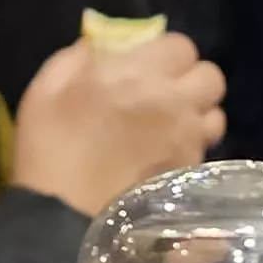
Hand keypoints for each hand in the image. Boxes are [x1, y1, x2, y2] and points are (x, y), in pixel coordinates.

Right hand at [12, 31, 226, 215]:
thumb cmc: (50, 146)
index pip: (182, 46)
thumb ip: (77, 58)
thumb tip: (97, 46)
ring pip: (216, 117)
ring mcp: (188, 142)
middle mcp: (176, 102)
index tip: (147, 68)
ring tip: (172, 130)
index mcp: (141, 74)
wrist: (63, 216)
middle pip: (212, 78)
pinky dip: (192, 151)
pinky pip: (205, 152)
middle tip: (166, 96)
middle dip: (192, 82)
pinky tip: (166, 159)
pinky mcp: (189, 174)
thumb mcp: (46, 89)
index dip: (166, 54)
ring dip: (198, 117)